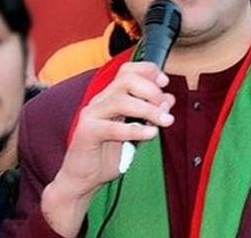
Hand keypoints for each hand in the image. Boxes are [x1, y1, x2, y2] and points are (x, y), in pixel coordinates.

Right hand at [41, 62, 175, 236]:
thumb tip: (168, 99)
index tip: (165, 82)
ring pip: (120, 100)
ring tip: (164, 121)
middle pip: (125, 80)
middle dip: (151, 90)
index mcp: (109, 97)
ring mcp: (91, 115)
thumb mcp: (134, 132)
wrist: (82, 179)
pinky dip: (134, 130)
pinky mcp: (86, 132)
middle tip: (165, 107)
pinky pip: (112, 127)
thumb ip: (149, 115)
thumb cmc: (106, 155)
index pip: (127, 71)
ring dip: (147, 109)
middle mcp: (99, 101)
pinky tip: (150, 134)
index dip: (148, 71)